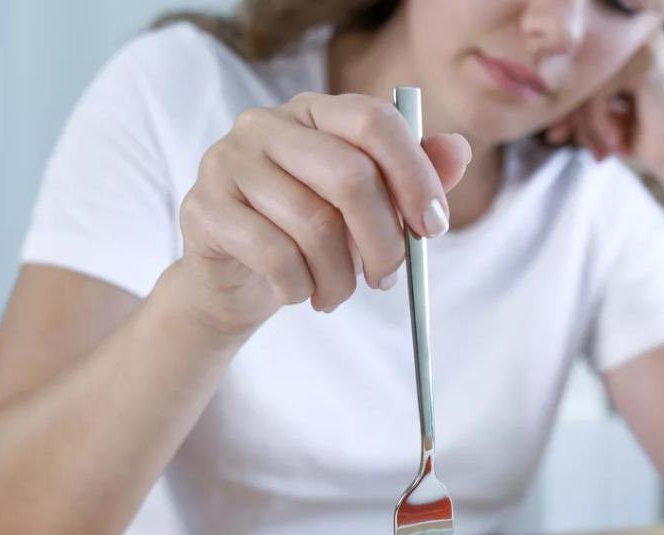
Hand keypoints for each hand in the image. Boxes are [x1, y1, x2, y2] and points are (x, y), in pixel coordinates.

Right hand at [175, 93, 470, 335]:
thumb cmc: (309, 235)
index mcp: (315, 111)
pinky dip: (300, 287)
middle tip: (388, 279)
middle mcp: (267, 124)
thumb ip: (413, 177)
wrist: (235, 278)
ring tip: (338, 294)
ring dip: (340, 277)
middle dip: (383, 241)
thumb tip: (460, 150)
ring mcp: (227, 161)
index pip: (374, 122)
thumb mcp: (368, 208)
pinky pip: (274, 254)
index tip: (433, 228)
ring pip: (313, 224)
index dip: (414, 176)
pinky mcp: (204, 208)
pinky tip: (301, 292)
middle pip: (349, 176)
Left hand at [543, 31, 663, 186]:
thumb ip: (575, 105)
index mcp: (626, 45)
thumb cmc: (642, 140)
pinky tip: (616, 147)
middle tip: (574, 147)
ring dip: (587, 126)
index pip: (580, 70)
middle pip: (581, 74)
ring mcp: (643, 47)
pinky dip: (600, 125)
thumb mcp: (599, 118)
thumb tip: (537, 107)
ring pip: (587, 85)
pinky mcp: (645, 65)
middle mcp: (636, 37)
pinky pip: (598, 94)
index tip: (556, 135)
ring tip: (600, 153)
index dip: (565, 103)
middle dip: (572, 116)